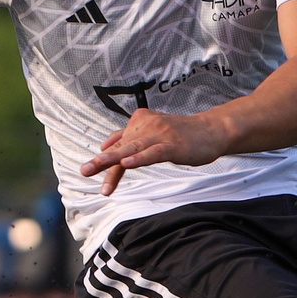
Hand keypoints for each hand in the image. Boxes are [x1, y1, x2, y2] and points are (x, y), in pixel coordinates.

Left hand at [80, 108, 232, 195]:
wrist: (212, 130)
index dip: (105, 161)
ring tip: (97, 165)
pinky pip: (154, 153)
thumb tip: (103, 144)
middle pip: (121, 146)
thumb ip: (128, 136)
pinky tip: (128, 163)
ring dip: (114, 158)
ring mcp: (161, 135)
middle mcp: (147, 126)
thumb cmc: (182, 134)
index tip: (90, 174)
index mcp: (139, 123)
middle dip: (101, 160)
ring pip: (133, 148)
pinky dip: (140, 158)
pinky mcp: (173, 145)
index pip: (118, 144)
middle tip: (84, 170)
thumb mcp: (152, 132)